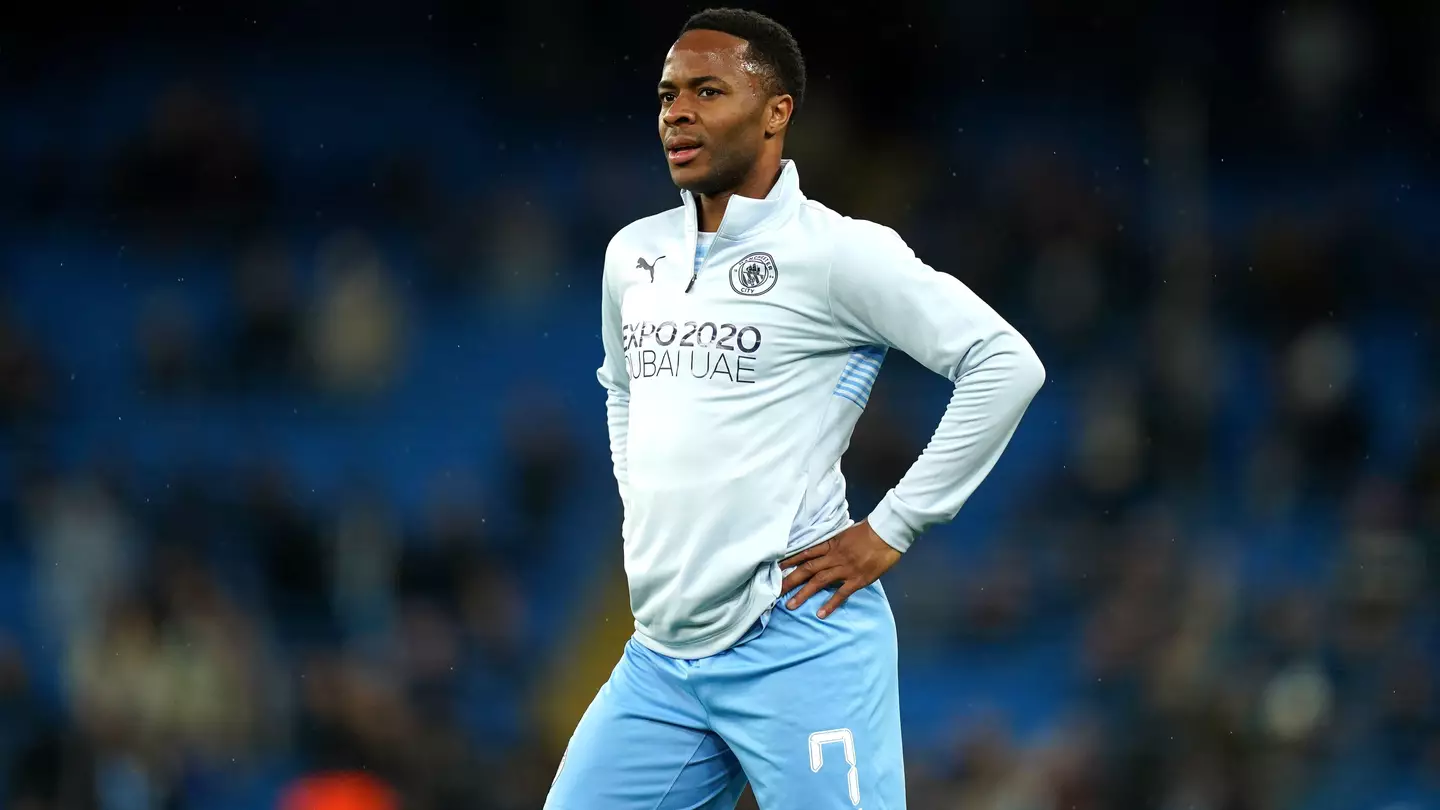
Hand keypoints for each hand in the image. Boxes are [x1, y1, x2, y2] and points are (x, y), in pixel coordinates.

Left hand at [779, 520, 901, 618]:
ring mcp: (844, 569)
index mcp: (830, 544)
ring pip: (819, 582)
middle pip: (807, 569)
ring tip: (790, 605)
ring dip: (803, 593)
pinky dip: (831, 604)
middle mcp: (833, 557)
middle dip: (790, 580)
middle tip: (775, 591)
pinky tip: (821, 614)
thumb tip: (824, 547)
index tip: (776, 568)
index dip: (790, 561)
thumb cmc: (869, 531)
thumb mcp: (846, 533)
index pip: (805, 553)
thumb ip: (834, 542)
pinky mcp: (857, 579)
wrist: (887, 533)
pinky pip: (841, 593)